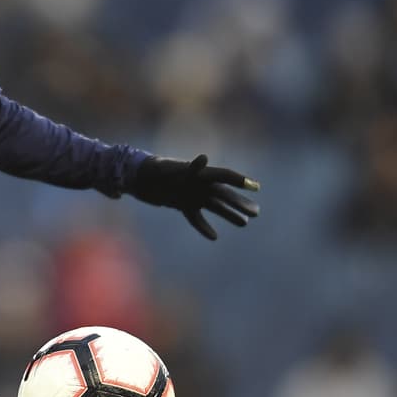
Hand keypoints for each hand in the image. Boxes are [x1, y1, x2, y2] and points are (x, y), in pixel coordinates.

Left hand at [127, 154, 259, 240]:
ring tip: (245, 223)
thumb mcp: (174, 170)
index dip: (240, 181)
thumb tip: (204, 159)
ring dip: (229, 214)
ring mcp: (192, 195)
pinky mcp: (182, 204)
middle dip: (240, 203)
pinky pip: (196, 217)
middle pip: (224, 194)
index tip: (255, 187)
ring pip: (215, 206)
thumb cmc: (156, 170)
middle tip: (257, 212)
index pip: (225, 176)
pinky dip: (204, 227)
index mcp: (200, 173)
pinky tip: (214, 237)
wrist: (139, 177)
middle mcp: (199, 184)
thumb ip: (191, 168)